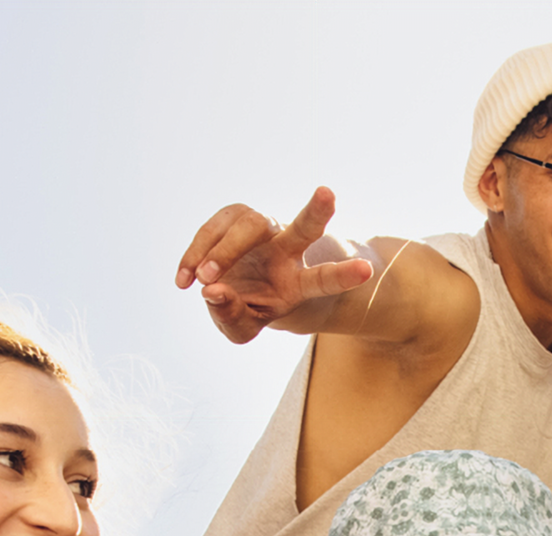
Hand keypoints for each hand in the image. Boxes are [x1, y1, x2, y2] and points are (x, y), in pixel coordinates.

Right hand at [174, 186, 371, 342]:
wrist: (230, 289)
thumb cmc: (245, 309)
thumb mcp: (240, 328)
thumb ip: (231, 317)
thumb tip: (213, 290)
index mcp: (298, 281)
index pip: (322, 279)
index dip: (343, 275)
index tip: (367, 269)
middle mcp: (286, 249)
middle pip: (303, 228)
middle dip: (317, 212)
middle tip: (328, 192)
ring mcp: (260, 229)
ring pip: (245, 227)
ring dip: (223, 253)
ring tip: (201, 281)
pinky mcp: (233, 217)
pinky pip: (213, 230)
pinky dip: (194, 255)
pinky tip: (184, 281)